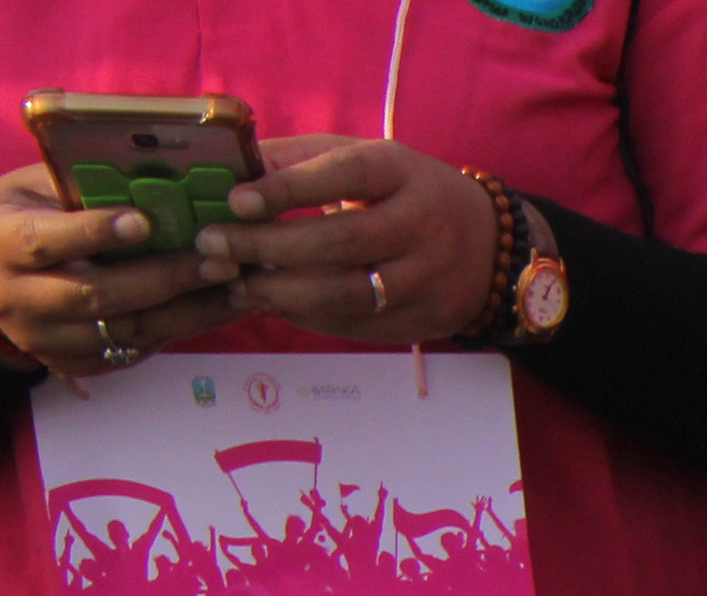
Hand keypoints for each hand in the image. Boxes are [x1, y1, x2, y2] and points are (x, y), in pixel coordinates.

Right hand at [0, 168, 241, 367]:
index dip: (95, 232)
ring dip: (190, 311)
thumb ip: (84, 186)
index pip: (46, 241)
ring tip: (239, 285)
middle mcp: (17, 299)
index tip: (145, 221)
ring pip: (126, 333)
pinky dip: (183, 328)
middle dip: (164, 278)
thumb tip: (161, 168)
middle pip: (97, 295)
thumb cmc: (24, 216)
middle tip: (221, 259)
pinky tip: (222, 307)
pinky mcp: (76, 364)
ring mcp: (46, 340)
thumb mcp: (34, 190)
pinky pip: (137, 351)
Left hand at [197, 138, 500, 344]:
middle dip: (268, 246)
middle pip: (341, 241)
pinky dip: (307, 317)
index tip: (236, 201)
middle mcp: (423, 225)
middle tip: (215, 245)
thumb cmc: (406, 193)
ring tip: (236, 282)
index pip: (344, 176)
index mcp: (403, 172)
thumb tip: (231, 166)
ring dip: (281, 292)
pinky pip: (356, 325)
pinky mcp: (425, 321)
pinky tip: (274, 303)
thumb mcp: (366, 160)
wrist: (491, 247)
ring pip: (346, 293)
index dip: (288, 189)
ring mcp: (429, 279)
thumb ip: (300, 159)